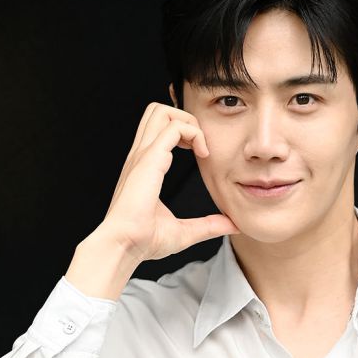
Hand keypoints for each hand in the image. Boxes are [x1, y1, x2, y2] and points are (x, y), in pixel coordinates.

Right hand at [99, 101, 240, 260]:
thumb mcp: (184, 232)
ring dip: (187, 121)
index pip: (158, 129)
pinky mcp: (149, 160)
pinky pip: (173, 128)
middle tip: (200, 146)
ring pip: (161, 111)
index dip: (183, 133)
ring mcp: (142, 155)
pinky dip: (193, 133)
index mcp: (144, 167)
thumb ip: (209, 225)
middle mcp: (141, 156)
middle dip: (184, 118)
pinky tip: (203, 155)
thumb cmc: (144, 241)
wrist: (124, 246)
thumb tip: (233, 225)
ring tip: (200, 147)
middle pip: (157, 111)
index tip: (201, 154)